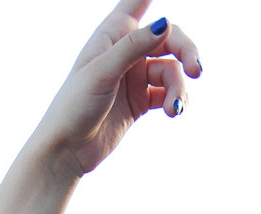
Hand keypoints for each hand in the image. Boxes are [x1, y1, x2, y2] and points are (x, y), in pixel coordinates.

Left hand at [35, 4, 201, 177]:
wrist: (65, 151)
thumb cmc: (74, 106)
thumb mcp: (103, 72)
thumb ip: (134, 46)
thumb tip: (166, 24)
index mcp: (112, 33)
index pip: (137, 1)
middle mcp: (126, 51)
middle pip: (168, 39)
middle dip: (185, 51)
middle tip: (196, 70)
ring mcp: (134, 77)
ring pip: (170, 70)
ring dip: (179, 87)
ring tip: (176, 108)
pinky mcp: (139, 102)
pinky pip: (167, 94)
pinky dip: (175, 100)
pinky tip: (174, 111)